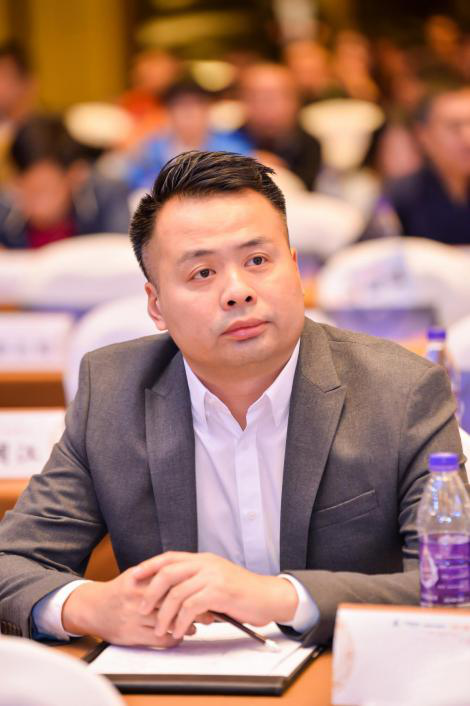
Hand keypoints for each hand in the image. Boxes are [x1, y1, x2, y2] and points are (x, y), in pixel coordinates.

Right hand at [61, 568, 198, 646]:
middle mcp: (136, 598)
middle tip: (208, 611)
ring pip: (167, 622)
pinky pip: (159, 639)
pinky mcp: (132, 635)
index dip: (190, 588)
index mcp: (139, 580)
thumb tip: (188, 572)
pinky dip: (174, 638)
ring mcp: (134, 617)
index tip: (204, 592)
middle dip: (193, 608)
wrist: (94, 608)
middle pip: (172, 603)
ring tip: (197, 624)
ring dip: (185, 625)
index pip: (170, 583)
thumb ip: (159, 572)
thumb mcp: (138, 574)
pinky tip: (180, 635)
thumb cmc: (121, 590)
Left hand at [134, 551, 298, 639]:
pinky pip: (191, 607)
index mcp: (203, 559)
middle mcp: (205, 563)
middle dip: (150, 591)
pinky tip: (179, 631)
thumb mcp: (217, 580)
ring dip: (164, 613)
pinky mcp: (219, 591)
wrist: (268, 596)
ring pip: (177, 592)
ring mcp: (212, 576)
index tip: (133, 576)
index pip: (169, 557)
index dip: (149, 565)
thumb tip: (172, 594)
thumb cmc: (242, 593)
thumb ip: (197, 582)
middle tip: (142, 608)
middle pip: (167, 572)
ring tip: (160, 629)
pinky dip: (181, 621)